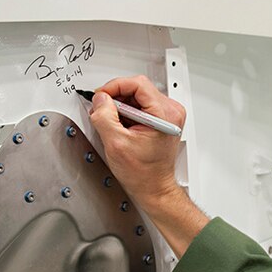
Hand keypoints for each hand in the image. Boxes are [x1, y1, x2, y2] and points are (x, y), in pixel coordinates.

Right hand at [89, 75, 185, 214]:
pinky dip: (127, 113)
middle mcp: (171, 112)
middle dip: (116, 98)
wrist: (154, 187)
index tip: (101, 96)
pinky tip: (122, 127)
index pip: (138, 84)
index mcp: (165, 114)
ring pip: (137, 96)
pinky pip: (141, 106)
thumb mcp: (116, 143)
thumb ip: (104, 116)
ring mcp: (168, 115)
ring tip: (114, 124)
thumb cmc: (143, 173)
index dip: (114, 86)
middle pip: (137, 88)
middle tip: (102, 111)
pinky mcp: (162, 120)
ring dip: (120, 107)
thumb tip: (100, 99)